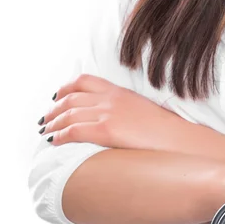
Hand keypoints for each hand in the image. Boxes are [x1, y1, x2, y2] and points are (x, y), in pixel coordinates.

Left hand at [38, 74, 177, 149]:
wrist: (179, 140)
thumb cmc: (168, 133)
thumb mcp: (146, 113)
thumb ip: (128, 112)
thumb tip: (120, 123)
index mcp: (121, 92)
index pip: (84, 81)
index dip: (65, 89)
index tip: (57, 97)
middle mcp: (111, 99)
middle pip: (71, 98)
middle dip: (54, 109)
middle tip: (46, 119)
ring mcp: (108, 113)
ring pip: (68, 114)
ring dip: (52, 123)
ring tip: (46, 131)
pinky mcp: (106, 130)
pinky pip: (72, 130)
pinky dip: (59, 135)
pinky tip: (53, 141)